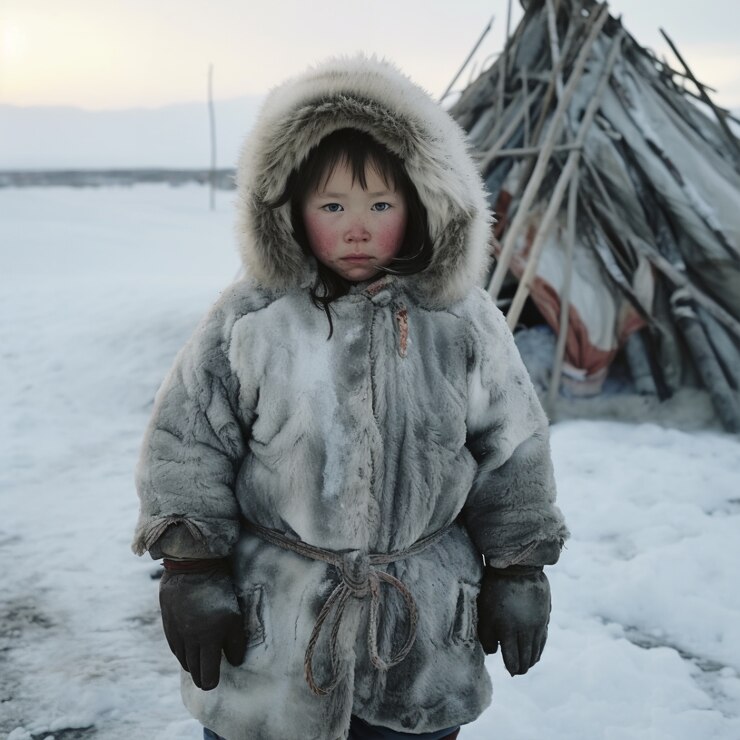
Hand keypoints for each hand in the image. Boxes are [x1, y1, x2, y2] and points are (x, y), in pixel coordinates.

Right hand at [159, 562, 247, 689]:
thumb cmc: (219, 589)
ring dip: (192, 663)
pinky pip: (175, 647)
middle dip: (202, 675)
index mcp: (208, 640)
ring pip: (183, 660)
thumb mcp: (234, 614)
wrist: (192, 565)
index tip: (216, 678)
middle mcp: (190, 641)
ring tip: (201, 661)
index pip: (207, 676)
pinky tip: (189, 649)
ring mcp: (177, 633)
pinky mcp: (168, 624)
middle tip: (209, 674)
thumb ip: (235, 642)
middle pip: (194, 671)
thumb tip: (234, 662)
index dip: (212, 681)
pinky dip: (182, 652)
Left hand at [477, 566, 550, 675]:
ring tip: (527, 663)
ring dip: (532, 659)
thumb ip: (487, 636)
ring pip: (537, 649)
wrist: (517, 568)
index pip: (513, 660)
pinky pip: (544, 638)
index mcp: (509, 632)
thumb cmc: (495, 590)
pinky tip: (536, 649)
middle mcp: (527, 632)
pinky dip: (540, 647)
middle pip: (527, 657)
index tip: (510, 671)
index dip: (511, 668)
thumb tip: (492, 652)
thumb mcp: (486, 613)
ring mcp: (538, 624)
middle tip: (518, 671)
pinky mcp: (545, 616)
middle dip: (522, 667)